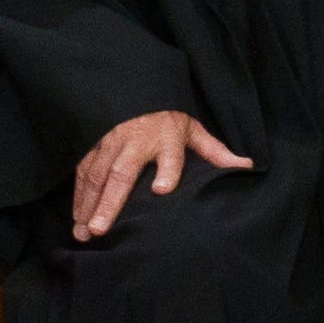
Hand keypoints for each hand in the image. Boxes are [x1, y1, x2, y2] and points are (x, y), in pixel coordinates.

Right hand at [71, 110, 253, 241]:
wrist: (138, 90)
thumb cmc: (168, 118)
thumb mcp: (193, 130)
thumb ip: (215, 152)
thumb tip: (247, 166)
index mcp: (166, 136)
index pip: (170, 155)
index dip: (167, 171)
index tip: (162, 189)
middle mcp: (136, 141)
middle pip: (122, 173)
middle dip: (110, 202)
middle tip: (100, 229)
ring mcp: (111, 143)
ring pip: (96, 176)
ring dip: (88, 205)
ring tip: (84, 232)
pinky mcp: (94, 146)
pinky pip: (83, 172)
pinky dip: (78, 196)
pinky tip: (76, 218)